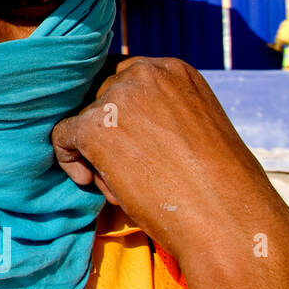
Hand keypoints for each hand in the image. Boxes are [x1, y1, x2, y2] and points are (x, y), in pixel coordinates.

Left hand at [51, 56, 288, 288]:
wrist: (226, 219)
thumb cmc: (214, 185)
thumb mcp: (190, 126)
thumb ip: (155, 111)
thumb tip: (112, 119)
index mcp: (172, 70)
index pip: (121, 77)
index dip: (115, 110)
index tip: (122, 137)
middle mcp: (143, 73)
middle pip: (97, 96)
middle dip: (106, 130)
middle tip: (129, 165)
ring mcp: (117, 97)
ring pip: (82, 119)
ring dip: (95, 150)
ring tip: (127, 180)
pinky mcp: (95, 126)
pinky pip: (62, 136)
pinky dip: (69, 160)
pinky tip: (90, 180)